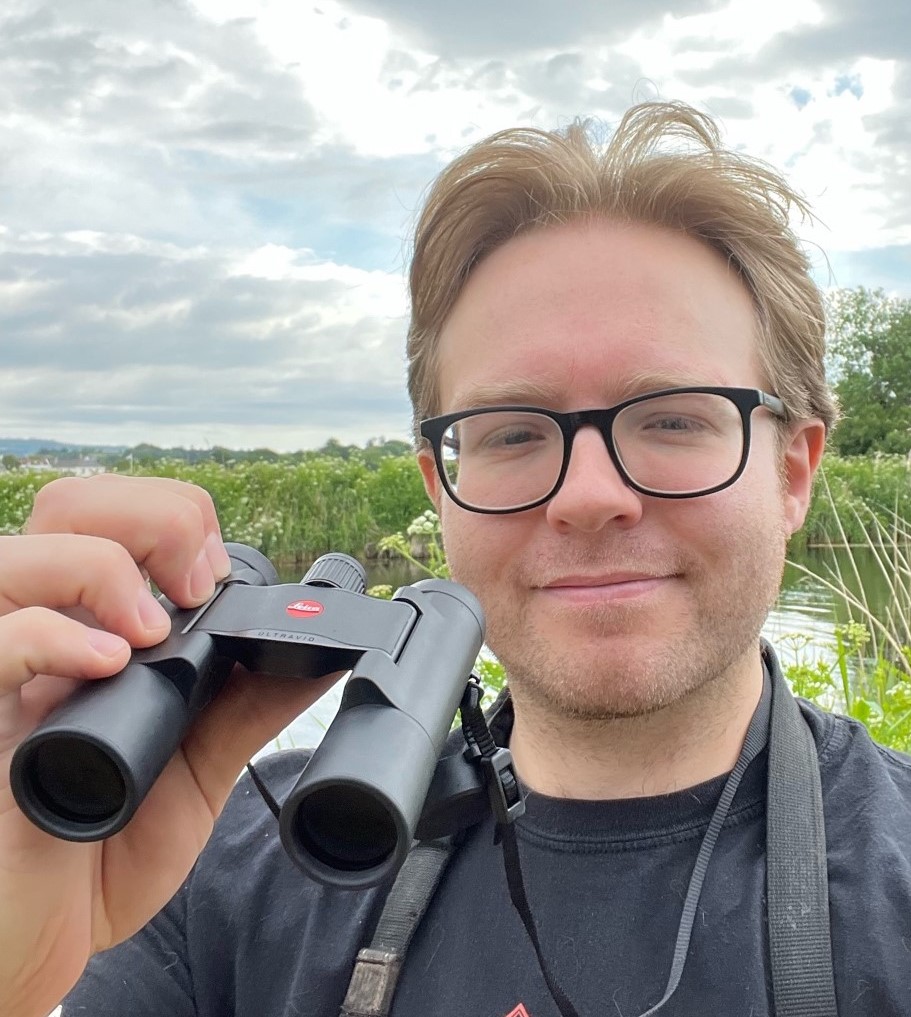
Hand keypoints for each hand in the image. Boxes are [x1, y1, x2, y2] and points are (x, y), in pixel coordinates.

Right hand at [0, 475, 339, 1016]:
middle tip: (196, 583)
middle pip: (69, 505)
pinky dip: (50, 637)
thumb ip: (247, 705)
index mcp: (91, 630)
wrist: (49, 941)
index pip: (116, 517)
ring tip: (151, 631)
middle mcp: (37, 634)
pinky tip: (106, 663)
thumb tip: (322, 648)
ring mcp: (2, 675)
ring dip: (103, 571)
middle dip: (149, 517)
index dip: (176, 519)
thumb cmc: (103, 850)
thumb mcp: (196, 768)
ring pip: (15, 555)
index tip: (220, 575)